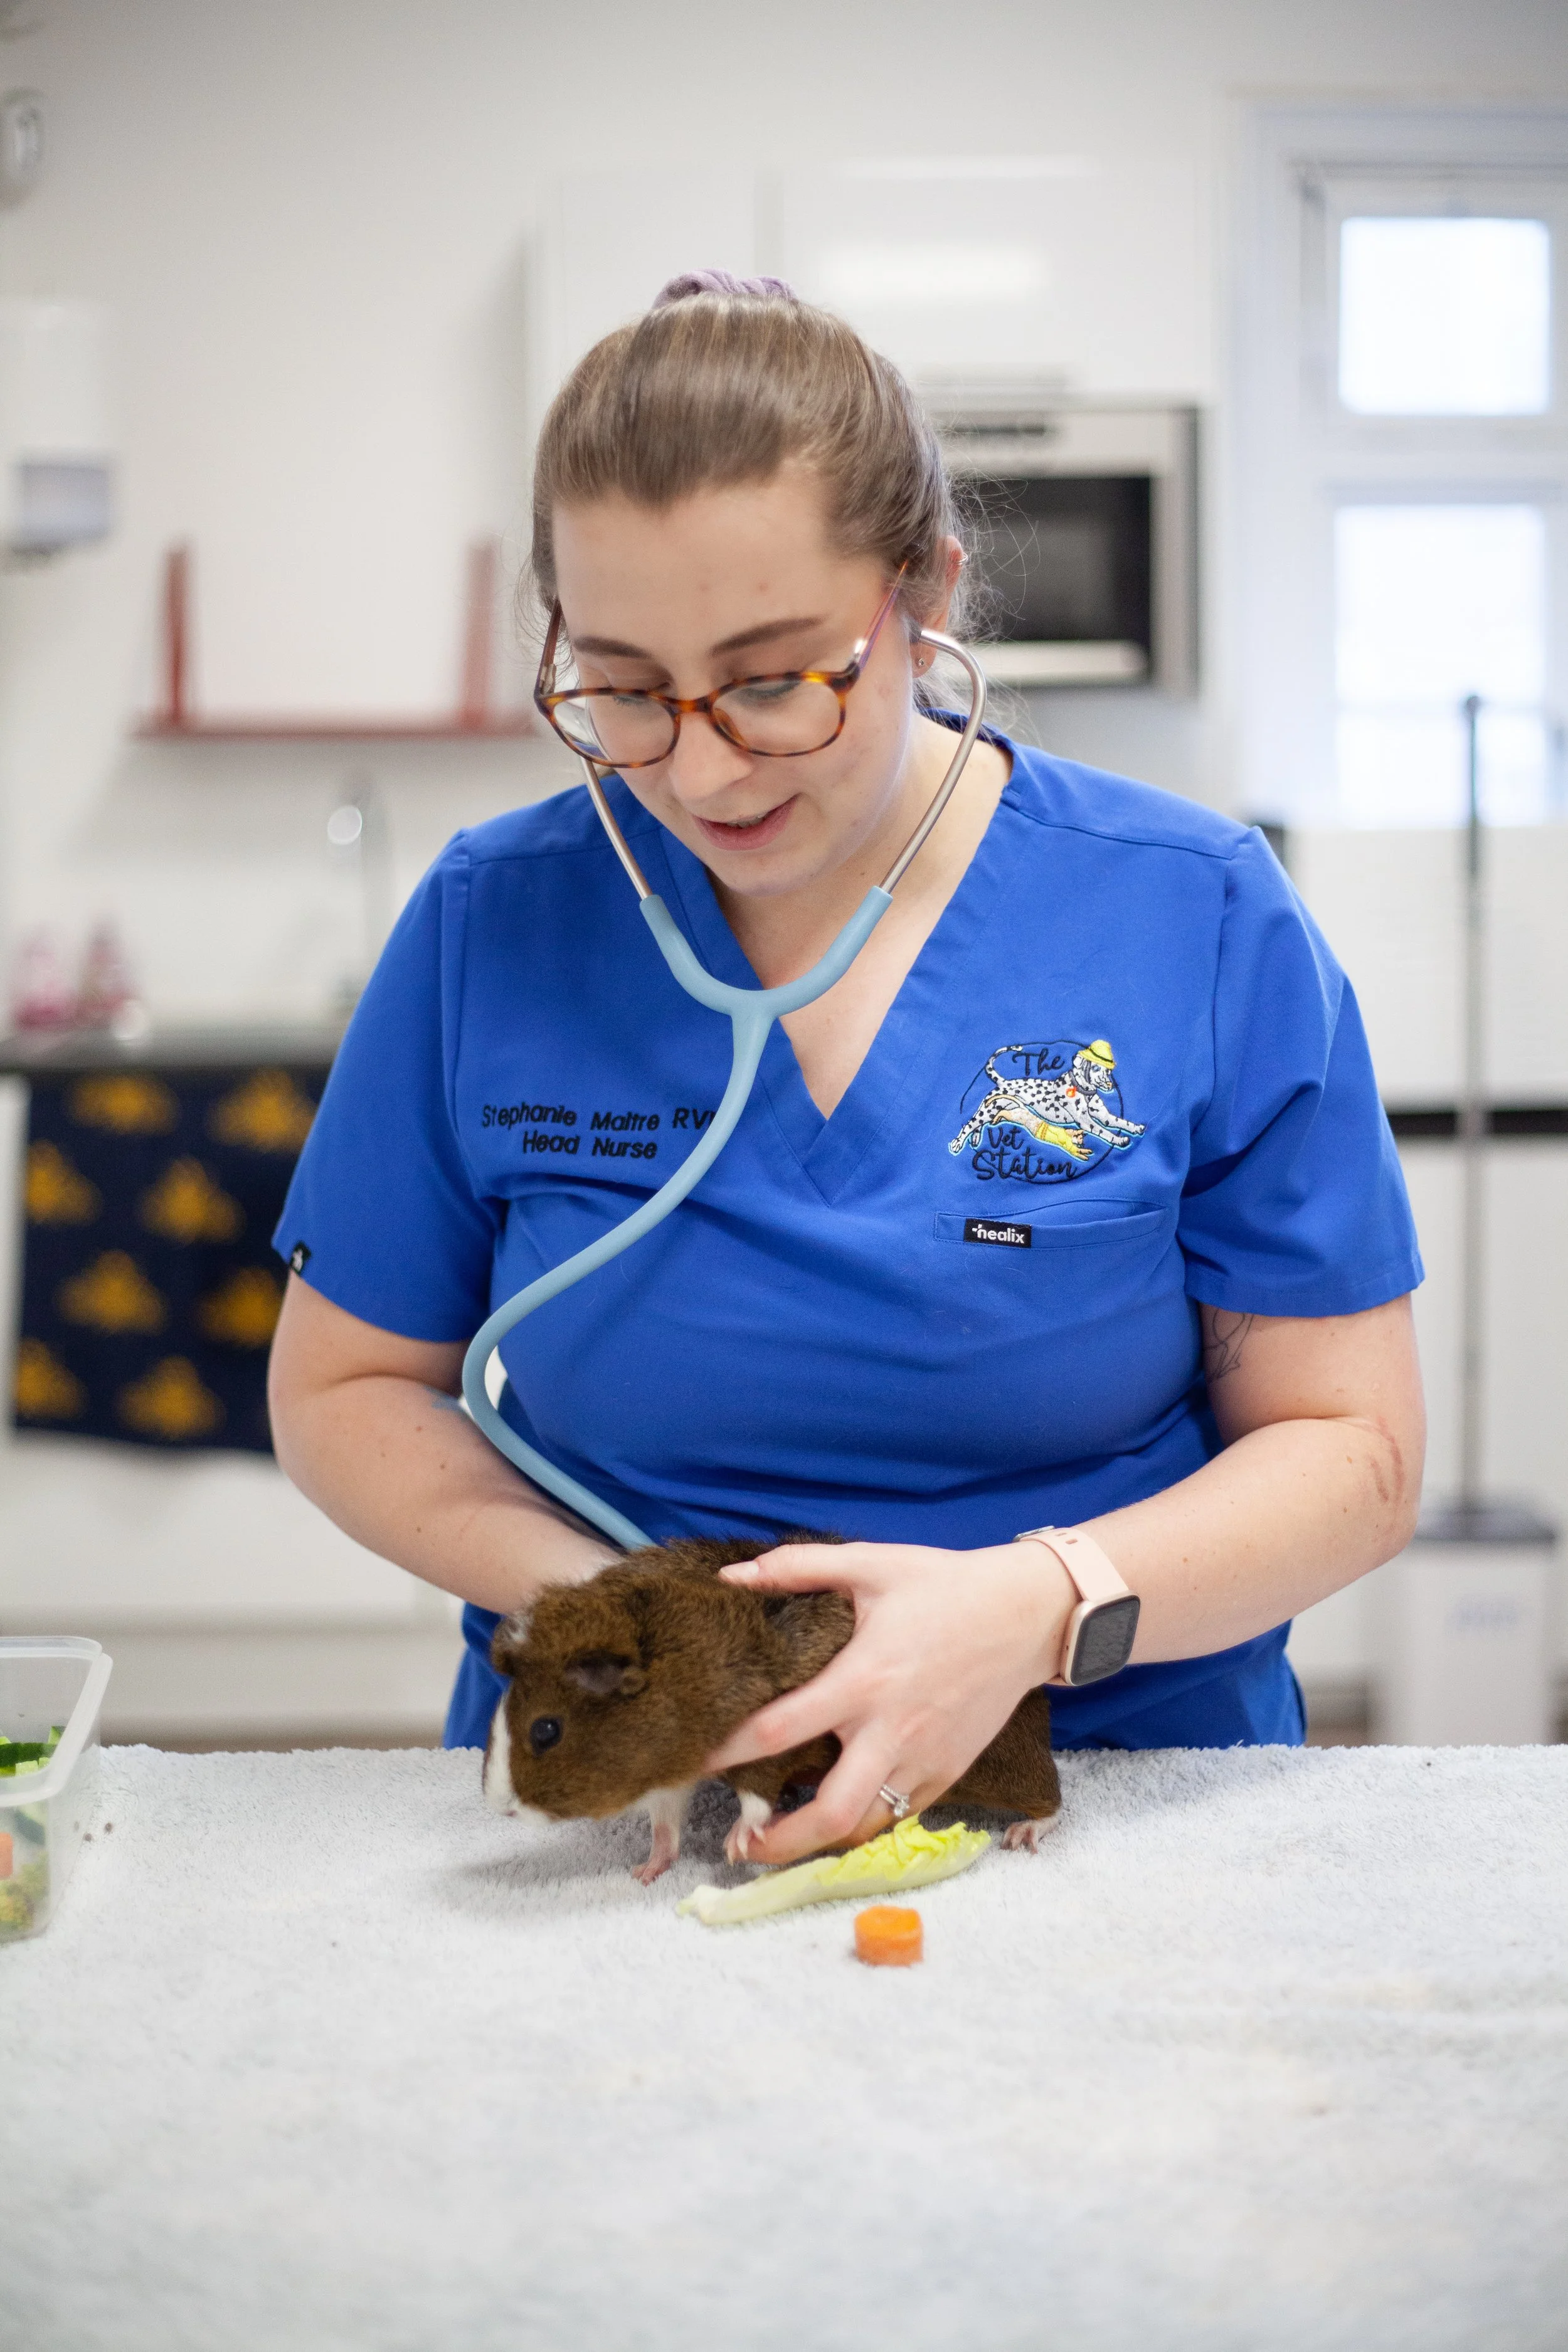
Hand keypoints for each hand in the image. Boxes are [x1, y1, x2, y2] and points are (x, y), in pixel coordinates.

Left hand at [701, 1538, 1073, 1866]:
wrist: (1028, 1614)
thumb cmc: (944, 1585)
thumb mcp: (871, 1563)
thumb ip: (798, 1568)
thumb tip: (733, 1576)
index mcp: (863, 1680)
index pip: (781, 1728)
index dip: (729, 1751)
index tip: (694, 1763)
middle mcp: (891, 1730)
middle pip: (830, 1813)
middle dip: (779, 1841)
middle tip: (740, 1846)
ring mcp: (924, 1758)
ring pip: (866, 1826)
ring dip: (819, 1842)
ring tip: (781, 1842)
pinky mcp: (949, 1771)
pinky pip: (898, 1813)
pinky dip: (865, 1822)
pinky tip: (838, 1812)